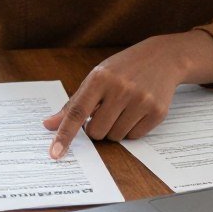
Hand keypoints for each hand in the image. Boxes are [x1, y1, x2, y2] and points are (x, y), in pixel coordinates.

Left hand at [43, 31, 212, 158]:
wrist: (163, 58)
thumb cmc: (123, 68)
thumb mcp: (96, 78)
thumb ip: (73, 104)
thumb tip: (49, 125)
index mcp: (100, 78)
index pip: (77, 112)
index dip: (65, 134)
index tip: (55, 153)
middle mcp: (121, 89)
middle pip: (97, 132)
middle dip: (96, 129)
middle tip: (104, 113)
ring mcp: (141, 101)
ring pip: (115, 137)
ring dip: (114, 129)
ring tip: (122, 108)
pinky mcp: (157, 112)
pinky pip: (134, 137)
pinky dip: (131, 129)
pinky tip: (136, 110)